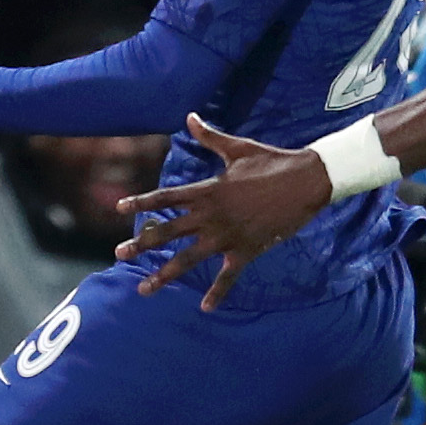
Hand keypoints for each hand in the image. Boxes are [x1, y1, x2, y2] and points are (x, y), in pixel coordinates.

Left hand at [115, 112, 333, 307]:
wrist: (306, 181)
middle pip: (168, 231)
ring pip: (188, 259)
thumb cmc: (272, 161)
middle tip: (119, 253)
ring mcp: (228, 236)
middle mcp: (212, 215)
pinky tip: (205, 308)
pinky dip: (217, 293)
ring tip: (143, 288)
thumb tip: (190, 116)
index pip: (166, 197)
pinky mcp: (246, 250)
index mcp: (208, 190)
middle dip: (141, 243)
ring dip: (164, 274)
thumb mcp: (238, 147)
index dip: (141, 201)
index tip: (119, 207)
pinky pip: (228, 276)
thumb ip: (209, 137)